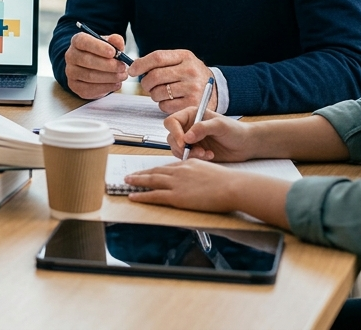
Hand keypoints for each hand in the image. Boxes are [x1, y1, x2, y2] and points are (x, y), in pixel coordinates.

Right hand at [64, 32, 129, 98]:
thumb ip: (115, 41)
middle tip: (122, 67)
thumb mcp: (109, 45)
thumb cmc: (102, 54)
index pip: (83, 41)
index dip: (98, 47)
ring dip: (109, 77)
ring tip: (122, 76)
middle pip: (86, 60)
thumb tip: (118, 40)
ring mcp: (70, 72)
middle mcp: (71, 55)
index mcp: (77, 41)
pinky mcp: (74, 86)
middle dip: (108, 65)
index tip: (113, 52)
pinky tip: (116, 84)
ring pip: (89, 76)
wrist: (94, 69)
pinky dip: (106, 87)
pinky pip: (90, 88)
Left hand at [124, 158, 247, 211]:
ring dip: (137, 181)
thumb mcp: (211, 171)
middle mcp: (180, 171)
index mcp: (189, 164)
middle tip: (131, 175)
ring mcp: (177, 183)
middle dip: (142, 173)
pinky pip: (154, 195)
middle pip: (156, 171)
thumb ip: (200, 173)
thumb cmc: (228, 182)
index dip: (156, 170)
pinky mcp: (176, 196)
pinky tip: (133, 196)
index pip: (168, 167)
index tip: (148, 172)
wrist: (233, 187)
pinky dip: (142, 195)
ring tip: (127, 182)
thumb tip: (197, 180)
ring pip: (152, 180)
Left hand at [132, 49, 214, 113]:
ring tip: (162, 92)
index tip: (132, 70)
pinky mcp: (191, 104)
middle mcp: (190, 71)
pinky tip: (170, 100)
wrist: (215, 88)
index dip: (140, 64)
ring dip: (154, 94)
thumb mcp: (181, 60)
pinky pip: (165, 106)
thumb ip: (160, 61)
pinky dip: (162, 104)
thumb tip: (135, 65)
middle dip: (145, 82)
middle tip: (147, 85)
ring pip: (158, 92)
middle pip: (155, 76)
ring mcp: (192, 88)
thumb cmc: (191, 74)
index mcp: (185, 56)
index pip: (157, 57)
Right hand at [164, 109, 256, 161]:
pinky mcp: (194, 152)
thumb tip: (186, 137)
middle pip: (172, 137)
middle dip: (183, 147)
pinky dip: (195, 159)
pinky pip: (186, 157)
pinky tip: (209, 156)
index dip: (175, 132)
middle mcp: (188, 127)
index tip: (183, 143)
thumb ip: (202, 128)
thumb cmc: (235, 130)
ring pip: (177, 149)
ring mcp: (190, 141)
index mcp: (191, 115)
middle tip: (198, 151)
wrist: (245, 145)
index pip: (172, 122)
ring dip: (190, 154)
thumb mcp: (220, 125)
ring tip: (206, 154)